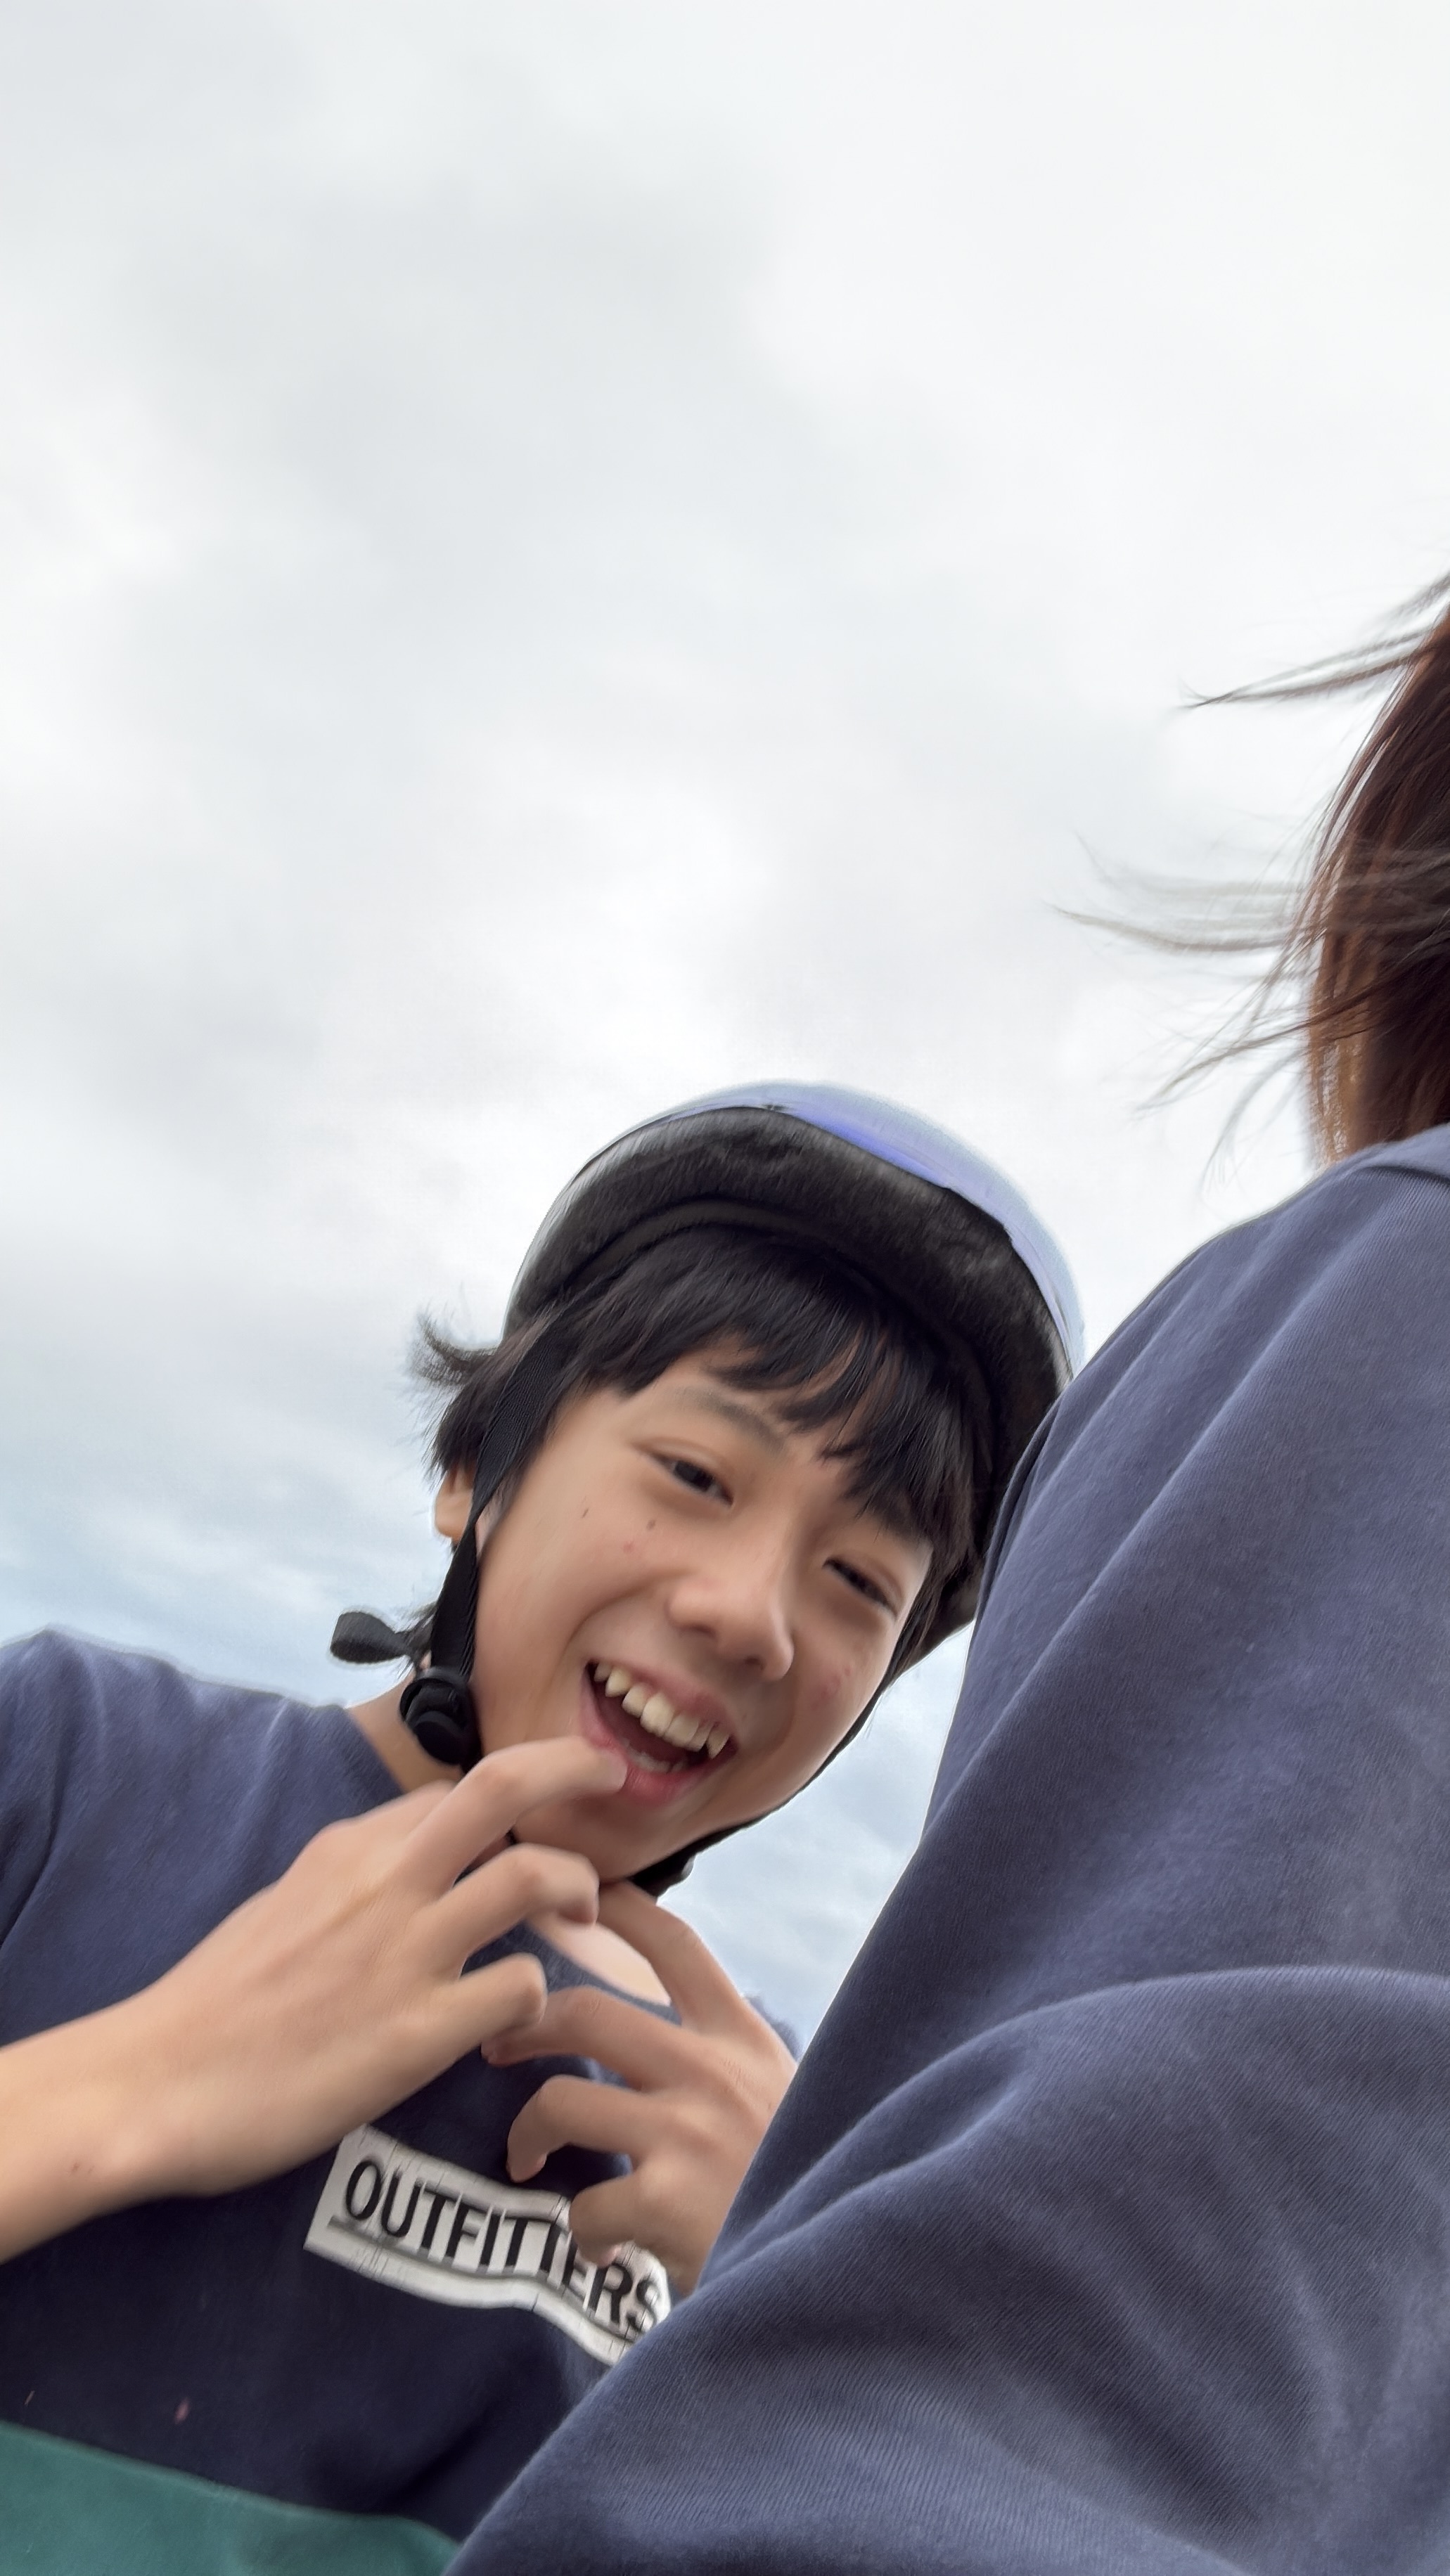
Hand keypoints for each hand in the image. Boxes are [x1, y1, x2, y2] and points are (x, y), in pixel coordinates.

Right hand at [0, 1734, 624, 2261]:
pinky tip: (525, 2022)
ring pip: (534, 1877)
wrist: (151, 2083)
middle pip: (502, 1786)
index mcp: (345, 1849)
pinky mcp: (417, 2031)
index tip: (543, 1810)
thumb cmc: (209, 2008)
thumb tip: (397, 1872)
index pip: (453, 1792)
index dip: (511, 1797)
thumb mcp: (278, 1908)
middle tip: (611, 1774)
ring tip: (589, 1916)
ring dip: (579, 1888)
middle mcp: (382, 1881)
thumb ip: (347, 1884)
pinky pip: (521, 1987)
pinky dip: (542, 1998)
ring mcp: (404, 1952)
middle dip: (571, 1765)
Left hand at [488, 1882, 796, 2291]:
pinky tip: (602, 2249)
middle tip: (497, 2046)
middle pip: (588, 2011)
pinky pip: (585, 2204)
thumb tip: (660, 2035)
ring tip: (530, 2162)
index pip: (675, 1945)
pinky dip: (582, 2232)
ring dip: (529, 2134)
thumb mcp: (783, 2099)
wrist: (835, 2274)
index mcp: (743, 2040)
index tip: (574, 1887)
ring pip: (560, 2102)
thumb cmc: (801, 2186)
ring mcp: (688, 2133)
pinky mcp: (666, 2201)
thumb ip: (726, 2063)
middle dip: (527, 2024)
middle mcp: (714, 2072)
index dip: (620, 1907)